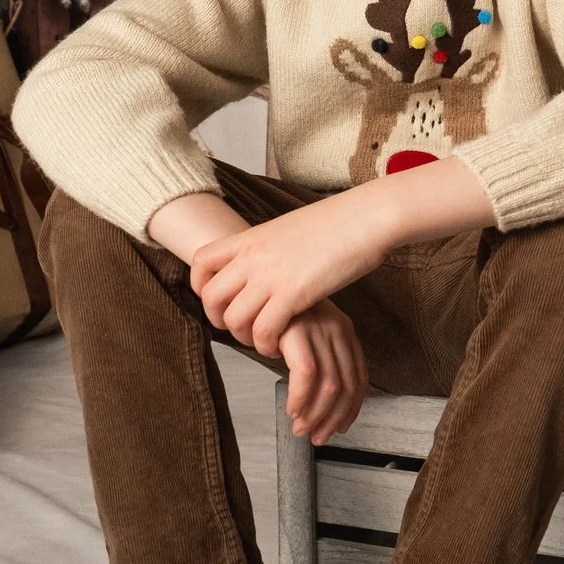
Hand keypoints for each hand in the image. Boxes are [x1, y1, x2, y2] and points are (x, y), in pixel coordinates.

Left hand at [192, 201, 389, 355]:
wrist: (363, 218)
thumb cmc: (337, 224)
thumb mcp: (289, 229)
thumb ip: (269, 247)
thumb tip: (267, 262)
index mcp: (250, 238)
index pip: (201, 261)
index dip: (200, 285)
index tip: (217, 299)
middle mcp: (253, 257)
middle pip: (211, 297)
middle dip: (220, 320)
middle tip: (240, 328)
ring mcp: (270, 276)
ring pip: (234, 319)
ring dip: (245, 337)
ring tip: (263, 340)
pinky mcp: (292, 295)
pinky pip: (263, 330)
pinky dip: (266, 344)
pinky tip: (280, 344)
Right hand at [279, 300, 366, 445]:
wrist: (255, 288)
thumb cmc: (276, 316)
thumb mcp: (304, 337)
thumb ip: (318, 362)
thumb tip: (320, 404)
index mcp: (344, 332)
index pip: (359, 378)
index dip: (351, 409)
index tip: (339, 428)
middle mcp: (337, 330)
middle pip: (347, 386)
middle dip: (332, 418)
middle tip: (317, 437)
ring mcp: (320, 329)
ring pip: (330, 385)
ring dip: (315, 414)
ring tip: (301, 429)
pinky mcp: (299, 330)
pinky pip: (306, 374)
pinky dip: (301, 398)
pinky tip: (291, 409)